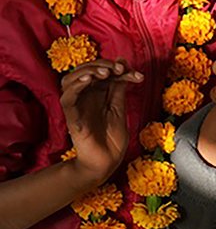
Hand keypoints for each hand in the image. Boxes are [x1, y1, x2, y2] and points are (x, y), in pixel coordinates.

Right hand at [60, 58, 143, 183]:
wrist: (107, 163)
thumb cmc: (112, 139)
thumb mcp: (119, 108)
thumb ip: (119, 89)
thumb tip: (124, 65)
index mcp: (97, 94)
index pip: (102, 72)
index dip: (117, 67)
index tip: (135, 73)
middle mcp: (85, 97)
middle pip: (86, 71)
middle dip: (104, 65)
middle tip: (120, 69)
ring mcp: (77, 105)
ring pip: (72, 79)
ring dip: (88, 71)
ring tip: (106, 72)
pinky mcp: (71, 116)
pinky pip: (67, 97)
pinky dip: (76, 85)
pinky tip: (89, 80)